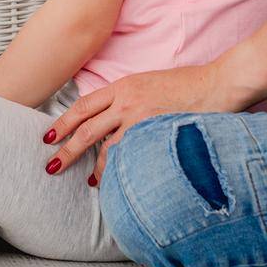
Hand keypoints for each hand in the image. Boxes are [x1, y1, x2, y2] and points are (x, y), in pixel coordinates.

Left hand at [42, 61, 235, 185]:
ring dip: (95, 167)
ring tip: (89, 181)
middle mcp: (127, 101)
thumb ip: (130, 99)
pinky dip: (121, 171)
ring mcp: (141, 118)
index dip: (64, 122)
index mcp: (123, 86)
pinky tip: (117, 183)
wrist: (217, 84)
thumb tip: (115, 118)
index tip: (48, 136)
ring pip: (107, 148)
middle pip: (86, 128)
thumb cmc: (188, 84)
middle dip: (66, 149)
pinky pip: (131, 157)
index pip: (84, 106)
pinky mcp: (156, 134)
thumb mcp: (150, 83)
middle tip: (51, 166)